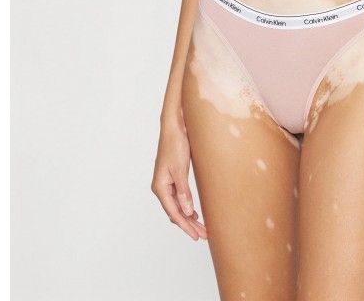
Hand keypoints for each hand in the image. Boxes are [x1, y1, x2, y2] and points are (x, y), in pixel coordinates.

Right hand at [151, 116, 207, 240]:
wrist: (174, 127)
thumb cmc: (175, 144)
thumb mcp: (180, 169)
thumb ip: (183, 191)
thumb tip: (187, 212)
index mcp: (160, 187)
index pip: (174, 213)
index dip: (186, 226)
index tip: (197, 236)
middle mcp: (161, 187)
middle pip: (176, 212)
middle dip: (189, 225)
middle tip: (204, 235)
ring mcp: (166, 183)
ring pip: (178, 206)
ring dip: (189, 217)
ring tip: (202, 228)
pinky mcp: (173, 178)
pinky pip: (179, 198)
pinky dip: (187, 207)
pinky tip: (194, 213)